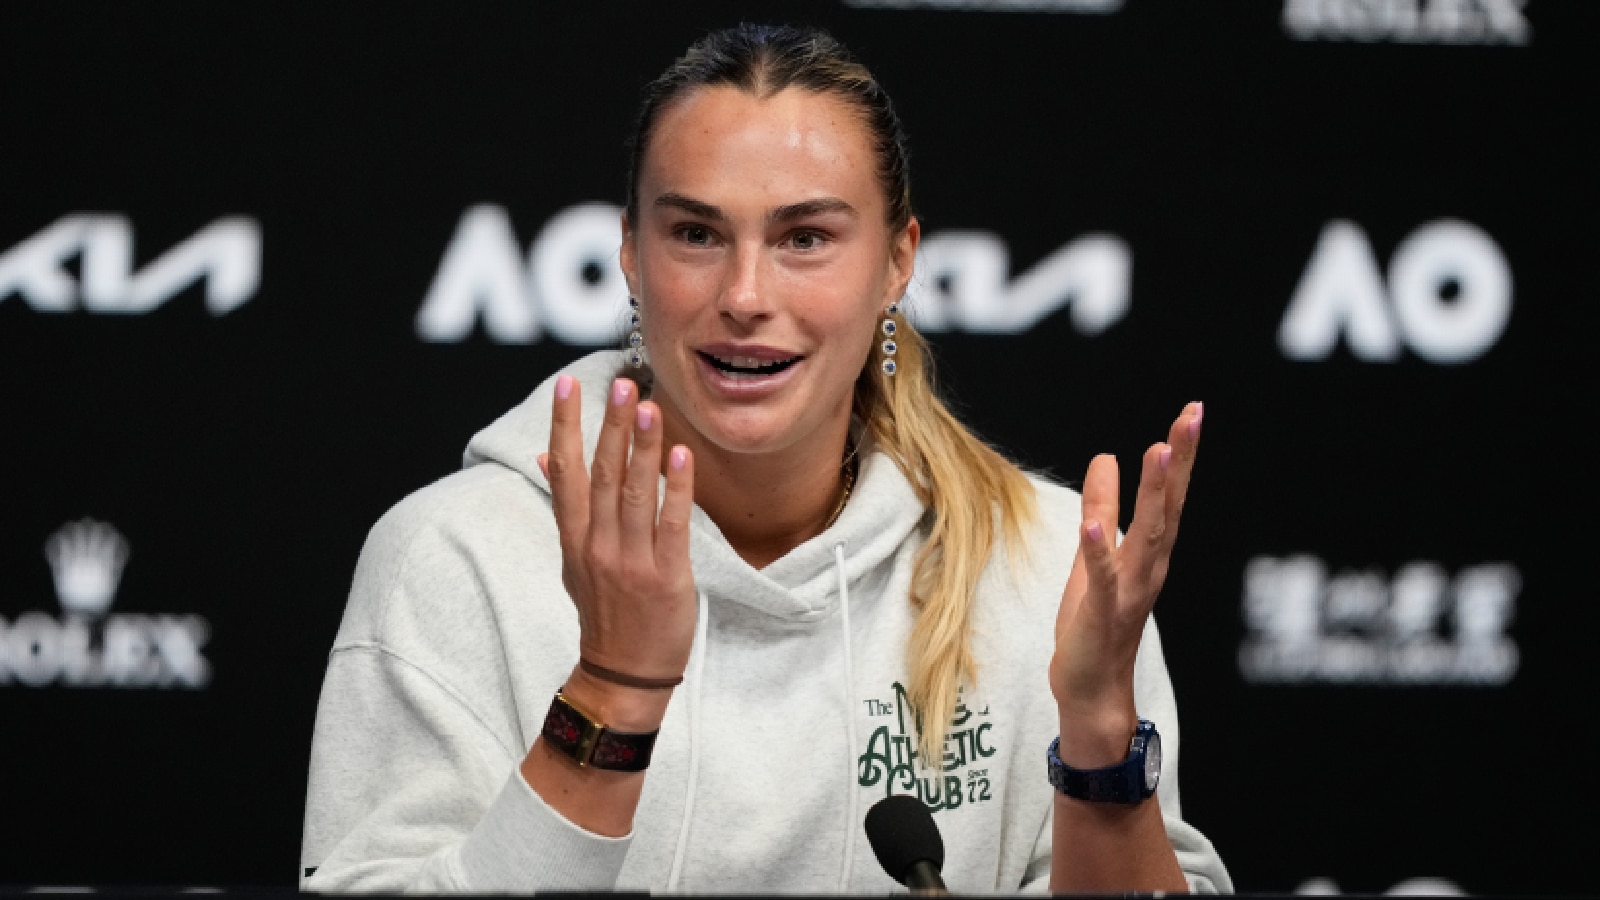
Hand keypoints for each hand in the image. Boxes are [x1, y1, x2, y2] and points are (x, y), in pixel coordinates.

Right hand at [537, 375, 697, 728]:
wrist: (624, 673)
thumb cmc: (605, 612)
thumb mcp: (574, 560)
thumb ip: (566, 508)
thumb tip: (545, 456)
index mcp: (575, 539)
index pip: (565, 472)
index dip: (565, 426)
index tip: (568, 386)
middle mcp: (598, 545)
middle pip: (600, 474)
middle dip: (610, 426)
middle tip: (619, 383)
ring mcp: (631, 561)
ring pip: (634, 493)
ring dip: (642, 446)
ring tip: (649, 405)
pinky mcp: (666, 576)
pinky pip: (672, 523)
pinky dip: (676, 487)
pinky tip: (681, 455)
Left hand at [1049, 402, 1201, 765]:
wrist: (1091, 689)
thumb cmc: (1094, 622)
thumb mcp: (1093, 555)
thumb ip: (1101, 508)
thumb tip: (1106, 458)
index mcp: (1148, 551)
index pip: (1169, 495)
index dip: (1180, 454)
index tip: (1192, 411)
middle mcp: (1149, 567)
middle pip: (1169, 507)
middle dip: (1179, 461)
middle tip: (1191, 417)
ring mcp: (1129, 591)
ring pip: (1145, 536)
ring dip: (1153, 495)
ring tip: (1158, 451)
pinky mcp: (1101, 614)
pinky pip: (1102, 580)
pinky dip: (1099, 553)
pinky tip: (1093, 526)